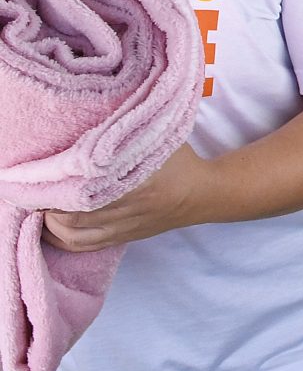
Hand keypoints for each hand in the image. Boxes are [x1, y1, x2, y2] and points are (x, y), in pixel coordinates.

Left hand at [42, 145, 208, 251]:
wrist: (204, 194)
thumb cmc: (180, 161)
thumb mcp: (157, 139)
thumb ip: (124, 134)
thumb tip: (86, 125)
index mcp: (139, 183)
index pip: (85, 190)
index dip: (56, 185)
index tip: (36, 175)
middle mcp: (129, 209)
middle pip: (72, 215)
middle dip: (45, 204)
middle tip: (30, 188)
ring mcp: (125, 228)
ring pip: (73, 233)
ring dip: (49, 222)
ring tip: (37, 206)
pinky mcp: (122, 238)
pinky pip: (82, 245)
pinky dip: (60, 238)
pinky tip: (49, 226)